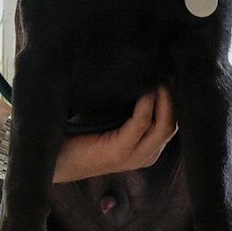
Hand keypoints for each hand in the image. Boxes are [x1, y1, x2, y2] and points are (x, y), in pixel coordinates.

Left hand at [53, 85, 176, 181]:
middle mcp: (145, 156)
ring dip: (164, 99)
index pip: (172, 124)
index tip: (169, 75)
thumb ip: (131, 108)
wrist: (56, 157)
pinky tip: (145, 90)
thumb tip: (145, 77)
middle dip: (173, 97)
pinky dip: (146, 105)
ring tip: (159, 78)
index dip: (174, 100)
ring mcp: (133, 157)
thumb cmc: (83, 134)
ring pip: (163, 126)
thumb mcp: (113, 120)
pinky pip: (141, 124)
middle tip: (167, 72)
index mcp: (147, 151)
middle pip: (172, 125)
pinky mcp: (118, 152)